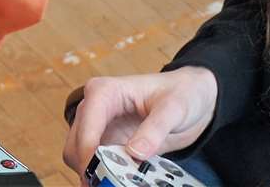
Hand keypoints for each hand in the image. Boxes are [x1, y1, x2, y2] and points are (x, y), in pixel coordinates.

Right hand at [63, 67, 216, 171]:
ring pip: (81, 160)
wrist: (194, 98)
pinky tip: (125, 180)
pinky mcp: (110, 145)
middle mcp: (95, 110)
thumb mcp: (175, 107)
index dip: (89, 156)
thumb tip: (135, 152)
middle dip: (91, 169)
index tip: (103, 177)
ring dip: (97, 174)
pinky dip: (107, 176)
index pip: (85, 129)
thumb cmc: (182, 92)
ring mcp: (100, 129)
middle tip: (112, 184)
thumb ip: (155, 128)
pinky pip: (99, 165)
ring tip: (121, 182)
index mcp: (104, 93)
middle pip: (75, 147)